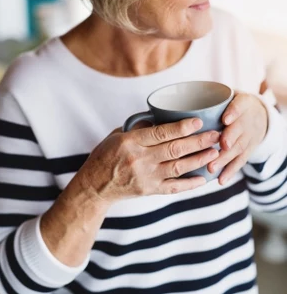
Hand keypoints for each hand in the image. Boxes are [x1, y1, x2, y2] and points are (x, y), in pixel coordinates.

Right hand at [76, 118, 219, 203]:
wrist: (94, 185)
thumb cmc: (105, 156)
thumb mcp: (116, 136)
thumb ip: (138, 129)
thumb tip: (160, 120)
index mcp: (130, 142)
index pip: (160, 133)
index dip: (182, 127)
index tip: (199, 121)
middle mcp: (139, 159)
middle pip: (174, 149)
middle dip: (198, 141)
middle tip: (216, 135)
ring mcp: (145, 177)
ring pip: (178, 167)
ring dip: (199, 159)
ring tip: (214, 152)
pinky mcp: (149, 190)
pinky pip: (174, 187)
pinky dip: (190, 184)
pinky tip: (203, 179)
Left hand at [208, 92, 267, 184]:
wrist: (257, 115)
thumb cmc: (230, 105)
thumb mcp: (225, 96)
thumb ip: (205, 98)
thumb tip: (170, 104)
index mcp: (242, 103)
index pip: (239, 106)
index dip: (233, 112)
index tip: (225, 119)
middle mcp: (247, 120)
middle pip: (239, 130)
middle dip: (229, 138)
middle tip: (220, 146)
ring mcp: (249, 137)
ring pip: (238, 148)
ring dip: (225, 159)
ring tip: (212, 167)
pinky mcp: (247, 151)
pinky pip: (239, 162)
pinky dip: (230, 172)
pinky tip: (220, 180)